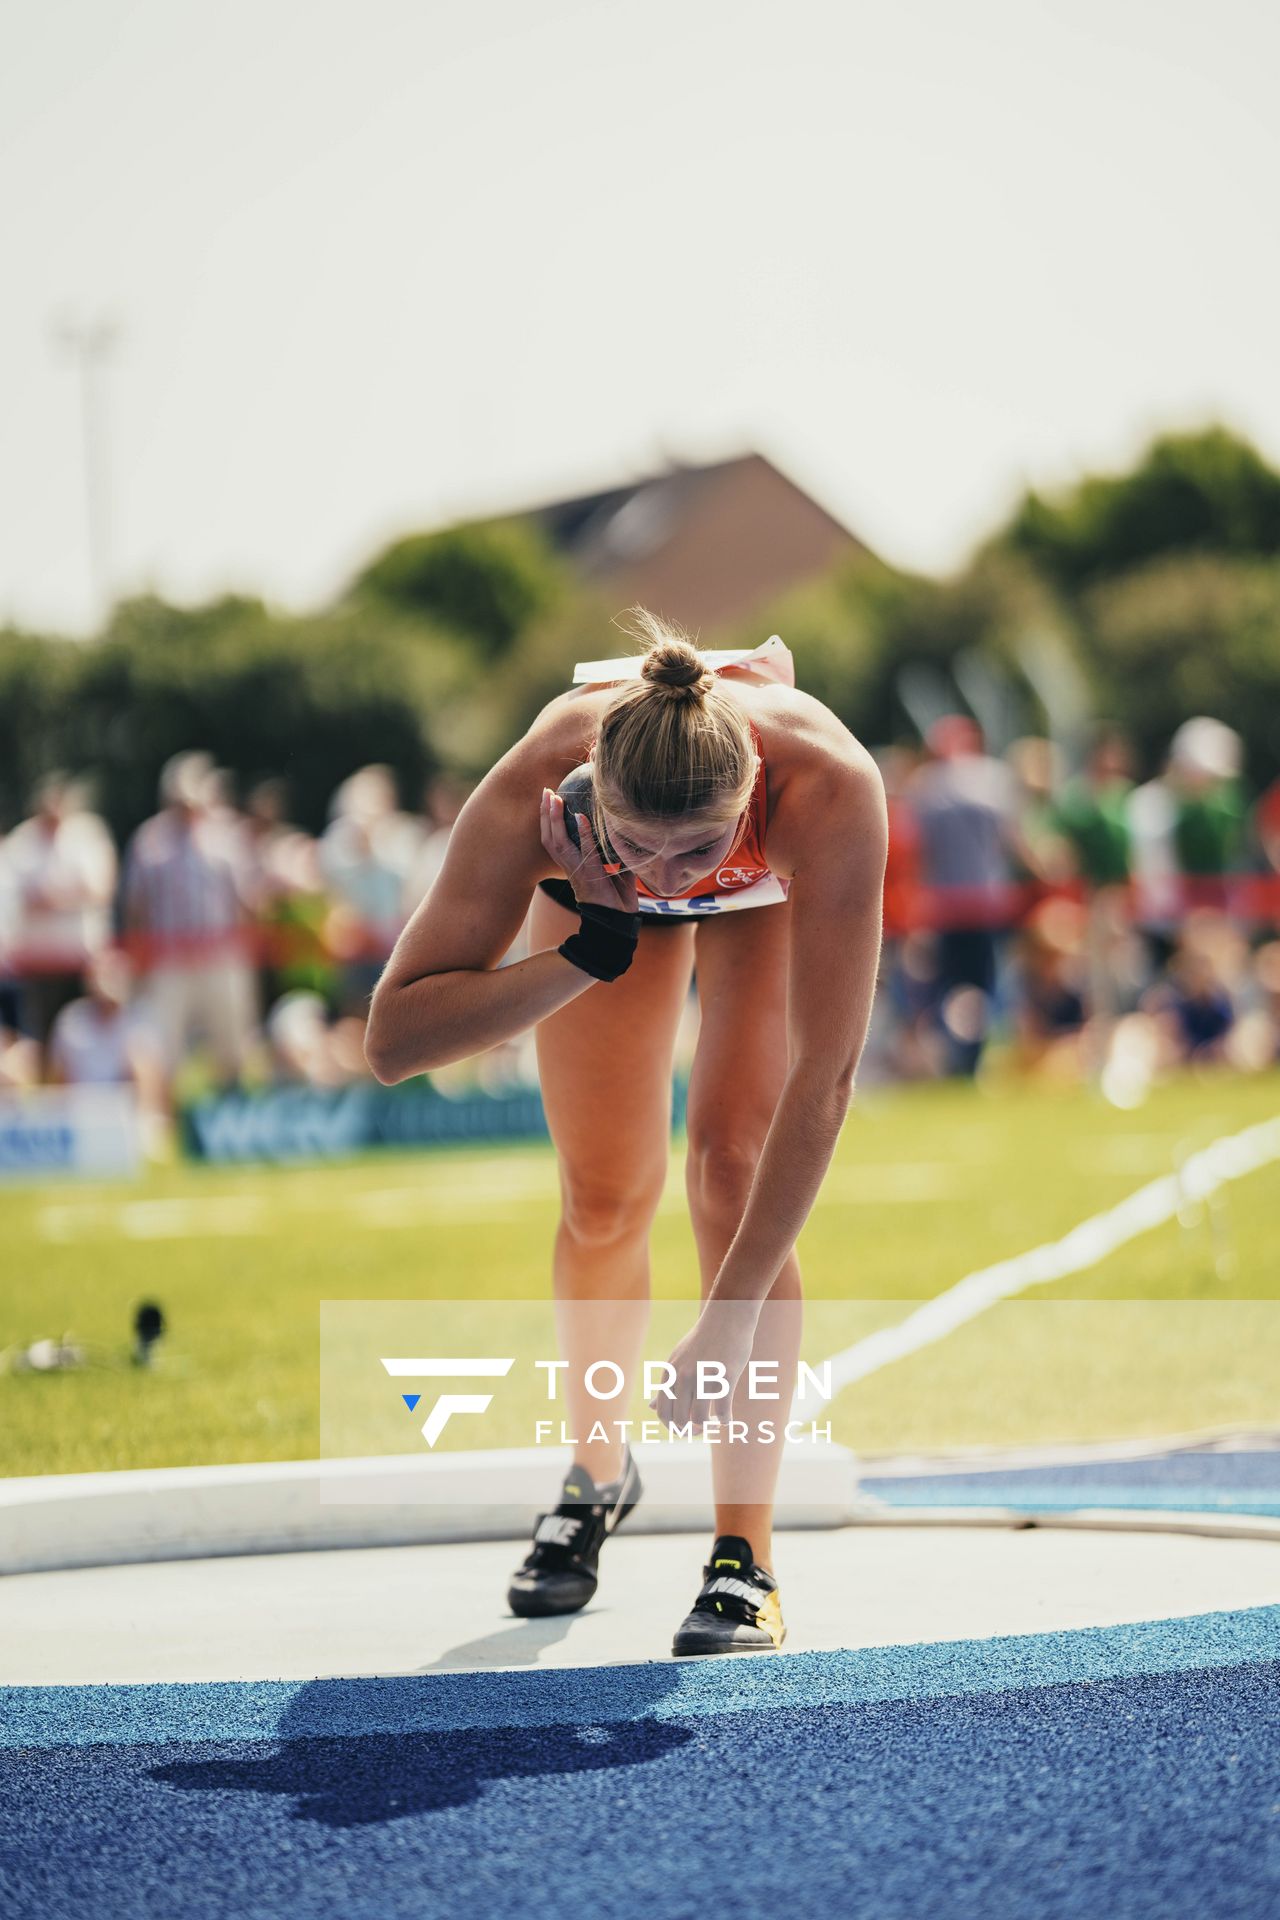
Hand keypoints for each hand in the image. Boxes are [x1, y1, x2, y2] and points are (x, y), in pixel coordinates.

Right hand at [541, 788, 637, 912]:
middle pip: (549, 837)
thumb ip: (616, 853)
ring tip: (553, 798)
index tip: (550, 799)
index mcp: (573, 866)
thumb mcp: (616, 871)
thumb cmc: (617, 901)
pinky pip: (583, 851)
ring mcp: (577, 871)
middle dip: (545, 814)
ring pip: (557, 842)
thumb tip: (628, 833)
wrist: (618, 925)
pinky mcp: (589, 876)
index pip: (555, 840)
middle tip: (545, 791)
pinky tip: (580, 816)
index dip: (549, 821)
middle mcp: (570, 867)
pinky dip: (580, 833)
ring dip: (554, 819)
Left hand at [647, 1298, 760, 1434]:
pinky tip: (727, 1419)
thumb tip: (650, 1407)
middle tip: (699, 1430)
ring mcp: (704, 1377)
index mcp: (671, 1372)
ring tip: (714, 1424)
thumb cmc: (703, 1340)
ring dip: (707, 1428)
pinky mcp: (726, 1378)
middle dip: (690, 1431)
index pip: (663, 1411)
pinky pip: (722, 1411)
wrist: (726, 1317)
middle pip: (681, 1419)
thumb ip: (666, 1384)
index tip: (683, 1428)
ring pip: (700, 1419)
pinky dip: (725, 1421)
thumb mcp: (678, 1359)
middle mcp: (684, 1376)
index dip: (672, 1426)